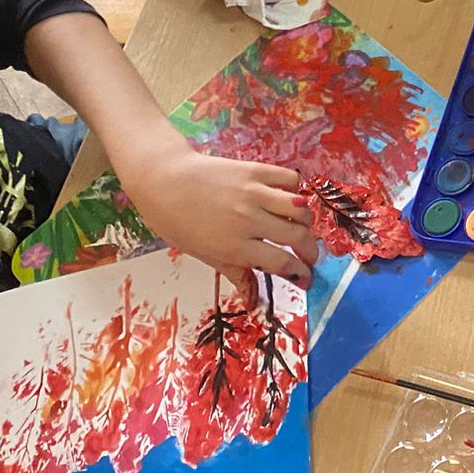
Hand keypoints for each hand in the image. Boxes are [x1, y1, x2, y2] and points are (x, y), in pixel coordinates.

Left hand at [122, 143, 319, 287]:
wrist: (163, 180)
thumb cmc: (177, 222)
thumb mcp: (206, 255)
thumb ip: (237, 275)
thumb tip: (254, 302)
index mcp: (234, 247)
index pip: (282, 262)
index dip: (301, 273)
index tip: (306, 278)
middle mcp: (248, 221)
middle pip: (298, 237)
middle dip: (310, 251)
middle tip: (308, 256)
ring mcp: (254, 193)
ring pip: (300, 208)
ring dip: (306, 222)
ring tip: (300, 227)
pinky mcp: (255, 170)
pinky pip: (290, 179)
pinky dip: (296, 189)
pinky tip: (289, 198)